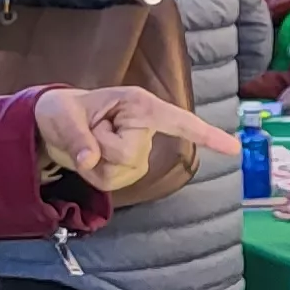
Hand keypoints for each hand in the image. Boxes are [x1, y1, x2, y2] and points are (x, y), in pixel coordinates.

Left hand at [33, 86, 235, 191]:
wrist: (54, 125)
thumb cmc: (62, 111)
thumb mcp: (62, 117)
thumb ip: (76, 137)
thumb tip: (89, 159)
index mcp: (138, 105)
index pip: (178, 121)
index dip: (207, 135)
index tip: (234, 148)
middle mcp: (145, 125)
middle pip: (132, 155)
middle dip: (102, 149)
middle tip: (87, 131)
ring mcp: (140, 148)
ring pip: (123, 173)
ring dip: (97, 165)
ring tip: (88, 143)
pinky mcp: (131, 167)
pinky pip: (115, 184)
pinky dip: (96, 176)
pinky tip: (91, 159)